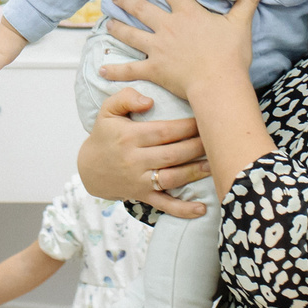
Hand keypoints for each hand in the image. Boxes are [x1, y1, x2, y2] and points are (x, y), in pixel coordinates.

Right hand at [77, 87, 210, 216]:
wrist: (89, 168)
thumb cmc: (105, 135)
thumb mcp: (107, 110)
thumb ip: (125, 97)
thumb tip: (149, 101)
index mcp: (129, 137)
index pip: (164, 131)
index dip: (188, 126)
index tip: (206, 118)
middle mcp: (135, 160)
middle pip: (173, 154)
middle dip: (198, 147)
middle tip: (219, 139)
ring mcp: (139, 180)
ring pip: (172, 178)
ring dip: (196, 173)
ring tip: (216, 165)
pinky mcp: (142, 196)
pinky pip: (164, 205)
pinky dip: (183, 210)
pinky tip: (202, 209)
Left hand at [100, 0, 265, 105]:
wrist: (217, 83)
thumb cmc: (230, 54)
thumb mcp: (241, 22)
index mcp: (187, 13)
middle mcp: (167, 27)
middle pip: (142, 8)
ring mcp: (157, 48)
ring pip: (131, 34)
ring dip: (117, 27)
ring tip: (107, 21)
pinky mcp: (153, 69)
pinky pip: (130, 69)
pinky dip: (115, 70)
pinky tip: (102, 69)